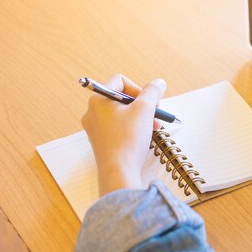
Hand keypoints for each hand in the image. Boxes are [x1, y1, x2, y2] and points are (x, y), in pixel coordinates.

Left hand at [81, 74, 165, 195]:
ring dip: (141, 116)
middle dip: (143, 105)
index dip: (139, 88)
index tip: (150, 102)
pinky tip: (144, 137)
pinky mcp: (101, 141)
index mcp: (98, 100)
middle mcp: (93, 112)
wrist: (119, 171)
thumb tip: (158, 83)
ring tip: (154, 127)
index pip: (120, 81)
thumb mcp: (145, 109)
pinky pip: (118, 127)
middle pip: (122, 98)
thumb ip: (152, 91)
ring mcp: (95, 128)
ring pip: (122, 113)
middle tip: (155, 114)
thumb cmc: (128, 138)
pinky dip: (133, 128)